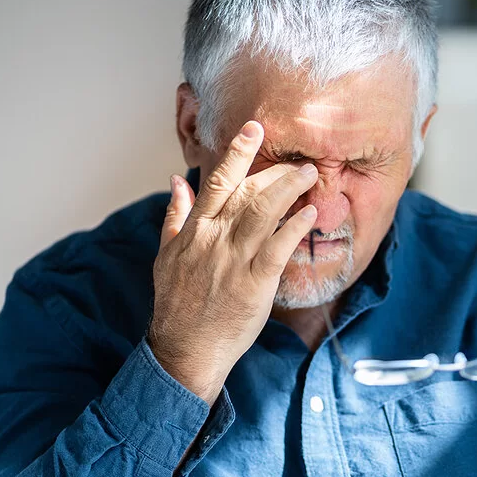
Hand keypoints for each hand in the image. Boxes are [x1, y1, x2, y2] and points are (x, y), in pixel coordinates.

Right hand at [148, 120, 318, 404]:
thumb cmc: (177, 305)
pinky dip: (295, 226)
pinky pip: (278, 247)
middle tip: (300, 161)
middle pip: (247, 191)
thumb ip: (175, 216)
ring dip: (290, 188)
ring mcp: (234, 259)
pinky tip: (311, 213)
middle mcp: (213, 238)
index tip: (255, 128)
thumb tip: (176, 181)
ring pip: (264, 211)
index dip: (237, 152)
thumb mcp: (166, 255)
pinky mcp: (254, 283)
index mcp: (194, 229)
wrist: (185, 349)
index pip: (217, 180)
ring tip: (310, 175)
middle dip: (276, 170)